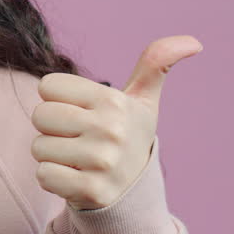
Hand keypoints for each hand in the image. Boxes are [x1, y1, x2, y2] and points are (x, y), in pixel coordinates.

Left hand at [31, 35, 202, 210]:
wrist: (134, 190)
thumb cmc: (128, 134)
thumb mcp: (142, 99)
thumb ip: (155, 64)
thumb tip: (194, 42)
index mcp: (114, 101)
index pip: (47, 86)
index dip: (58, 99)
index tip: (82, 112)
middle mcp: (111, 130)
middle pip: (40, 115)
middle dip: (53, 128)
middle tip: (79, 138)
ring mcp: (102, 162)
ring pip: (38, 147)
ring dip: (52, 155)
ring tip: (78, 158)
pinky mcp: (91, 190)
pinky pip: (43, 175)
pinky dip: (53, 178)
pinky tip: (76, 177)